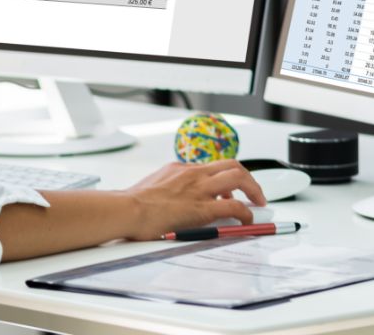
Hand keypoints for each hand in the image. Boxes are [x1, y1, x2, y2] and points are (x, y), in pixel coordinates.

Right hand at [124, 159, 266, 239]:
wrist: (128, 209)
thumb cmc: (134, 203)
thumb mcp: (153, 186)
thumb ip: (168, 188)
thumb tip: (172, 200)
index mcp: (180, 169)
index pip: (212, 167)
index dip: (226, 178)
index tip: (230, 190)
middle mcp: (192, 174)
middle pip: (231, 165)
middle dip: (249, 178)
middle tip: (254, 193)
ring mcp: (199, 189)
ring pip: (238, 177)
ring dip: (254, 190)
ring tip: (258, 203)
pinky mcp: (203, 208)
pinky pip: (235, 207)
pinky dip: (247, 213)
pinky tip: (247, 221)